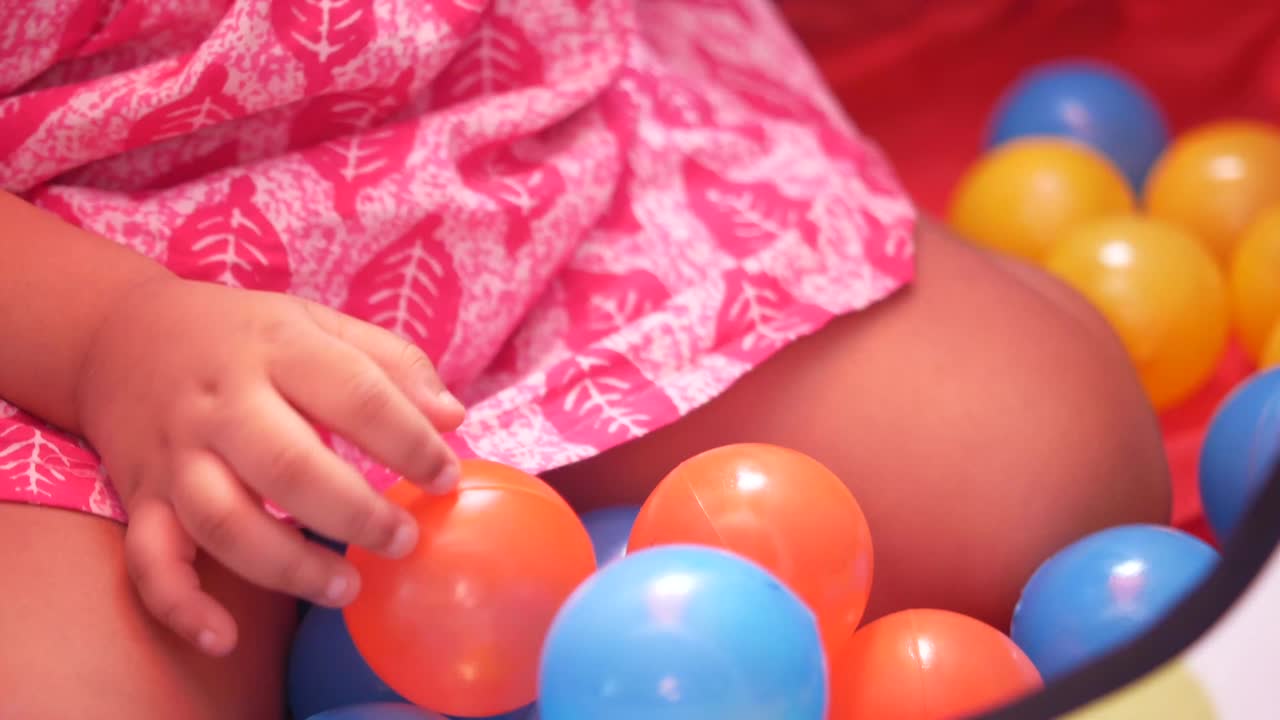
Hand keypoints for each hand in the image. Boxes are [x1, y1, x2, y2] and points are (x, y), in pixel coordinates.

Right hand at [74, 276, 465, 655]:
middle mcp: (223, 404)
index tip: (445, 478)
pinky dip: (182, 605)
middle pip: (289, 467)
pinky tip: (224, 636)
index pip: (355, 395)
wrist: (119, 334)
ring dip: (289, 567)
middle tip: (402, 541)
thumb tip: (453, 417)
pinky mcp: (142, 497)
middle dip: (356, 514)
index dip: (410, 441)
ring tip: (346, 588)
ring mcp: (177, 454)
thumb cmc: (242, 335)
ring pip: (225, 522)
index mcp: (277, 349)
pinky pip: (151, 560)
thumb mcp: (316, 322)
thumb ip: (391, 362)